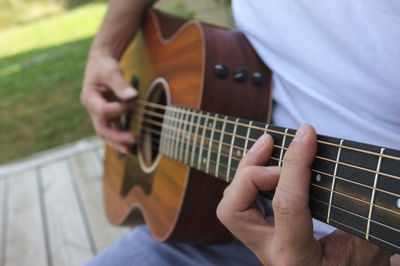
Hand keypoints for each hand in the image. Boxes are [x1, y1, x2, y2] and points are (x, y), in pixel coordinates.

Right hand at [81, 49, 136, 152]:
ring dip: (121, 143)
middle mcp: (94, 110)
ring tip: (135, 151)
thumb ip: (120, 84)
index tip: (132, 103)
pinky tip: (135, 145)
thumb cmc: (104, 66)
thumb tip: (132, 96)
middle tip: (133, 140)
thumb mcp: (111, 71)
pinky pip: (116, 129)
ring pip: (109, 134)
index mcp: (89, 98)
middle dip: (117, 138)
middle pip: (102, 130)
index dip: (118, 109)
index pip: (103, 110)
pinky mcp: (110, 116)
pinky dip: (124, 137)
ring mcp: (101, 115)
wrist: (101, 64)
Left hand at [217, 124, 389, 264]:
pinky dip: (250, 178)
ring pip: (230, 205)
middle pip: (233, 210)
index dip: (295, 165)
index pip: (287, 205)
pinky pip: (241, 203)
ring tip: (267, 145)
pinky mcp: (260, 233)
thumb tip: (337, 171)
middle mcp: (269, 252)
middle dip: (249, 171)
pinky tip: (267, 163)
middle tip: (271, 143)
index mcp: (296, 258)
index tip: (306, 135)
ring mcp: (260, 244)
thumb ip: (352, 217)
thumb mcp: (363, 248)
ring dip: (245, 170)